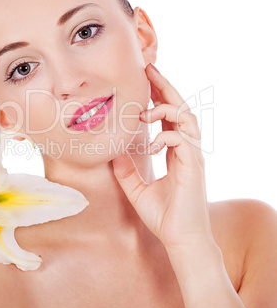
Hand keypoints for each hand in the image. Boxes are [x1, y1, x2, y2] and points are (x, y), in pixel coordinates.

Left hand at [112, 63, 211, 251]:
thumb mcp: (136, 189)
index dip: (159, 97)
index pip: (170, 117)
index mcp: (175, 152)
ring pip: (186, 118)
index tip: (146, 80)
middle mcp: (187, 150)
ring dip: (165, 109)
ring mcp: (192, 157)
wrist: (179, 239)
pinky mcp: (193, 167)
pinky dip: (165, 137)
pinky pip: (181, 140)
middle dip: (165, 87)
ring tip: (145, 109)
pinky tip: (152, 145)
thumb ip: (126, 170)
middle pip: (181, 109)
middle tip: (149, 68)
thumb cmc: (163, 216)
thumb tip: (114, 152)